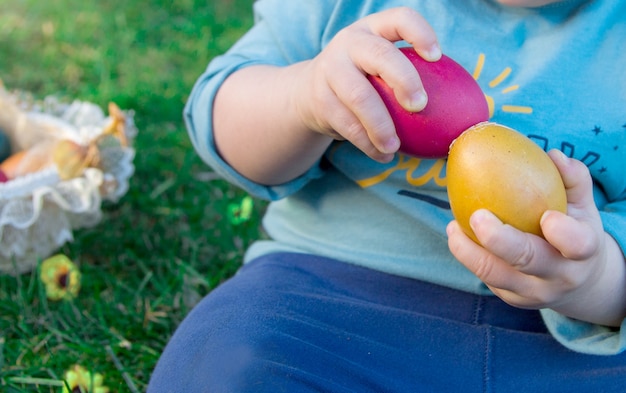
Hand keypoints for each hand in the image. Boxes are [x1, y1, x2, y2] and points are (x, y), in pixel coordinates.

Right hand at [294, 7, 440, 161]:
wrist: (309, 93)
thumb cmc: (363, 80)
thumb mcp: (380, 68)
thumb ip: (411, 77)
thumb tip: (465, 111)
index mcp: (374, 29)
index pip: (400, 19)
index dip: (420, 34)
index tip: (436, 57)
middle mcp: (350, 43)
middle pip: (380, 56)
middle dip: (404, 81)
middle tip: (420, 107)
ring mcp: (331, 69)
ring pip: (360, 97)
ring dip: (382, 127)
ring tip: (395, 148)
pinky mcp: (320, 99)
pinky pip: (347, 125)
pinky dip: (368, 144)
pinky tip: (383, 156)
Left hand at [447, 149, 625, 325]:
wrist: (579, 284)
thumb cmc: (576, 231)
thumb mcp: (583, 207)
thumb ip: (573, 179)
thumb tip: (552, 155)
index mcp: (584, 251)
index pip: (577, 245)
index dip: (563, 234)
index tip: (547, 216)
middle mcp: (559, 276)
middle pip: (527, 261)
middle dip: (500, 240)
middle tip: (477, 215)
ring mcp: (534, 292)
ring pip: (495, 275)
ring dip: (468, 251)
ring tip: (453, 227)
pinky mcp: (512, 299)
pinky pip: (485, 278)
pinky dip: (468, 256)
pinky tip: (457, 234)